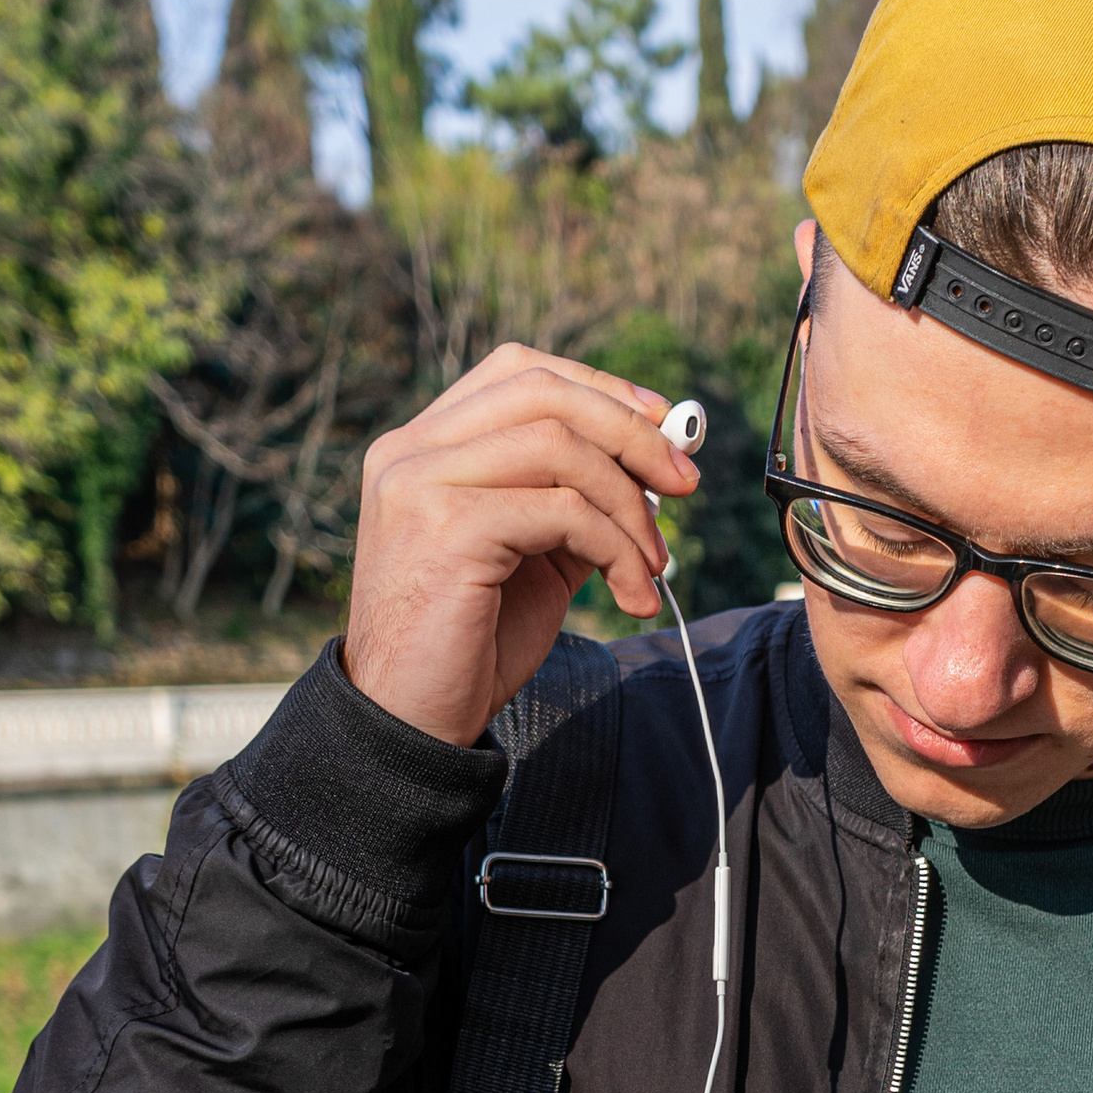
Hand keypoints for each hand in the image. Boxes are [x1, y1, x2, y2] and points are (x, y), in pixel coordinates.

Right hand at [341, 342, 699, 748]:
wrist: (409, 720)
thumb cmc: (468, 643)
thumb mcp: (531, 554)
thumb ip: (574, 500)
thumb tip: (656, 463)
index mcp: (421, 446)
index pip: (519, 372)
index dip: (599, 389)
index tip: (659, 428)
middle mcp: (411, 452)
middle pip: (545, 393)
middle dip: (631, 433)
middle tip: (682, 484)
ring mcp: (422, 485)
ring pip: (560, 447)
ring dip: (629, 506)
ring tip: (652, 563)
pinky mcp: (449, 529)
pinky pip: (564, 511)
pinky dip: (617, 549)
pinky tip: (630, 594)